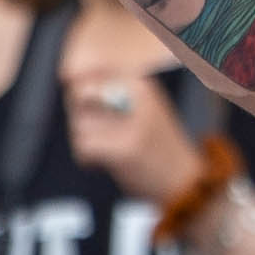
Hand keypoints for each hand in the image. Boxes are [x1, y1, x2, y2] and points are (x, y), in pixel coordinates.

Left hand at [62, 59, 194, 207]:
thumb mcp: (140, 107)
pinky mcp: (124, 150)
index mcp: (141, 82)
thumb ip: (108, 92)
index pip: (90, 73)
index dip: (83, 95)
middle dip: (80, 117)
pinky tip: (103, 164)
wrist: (185, 181)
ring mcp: (132, 123)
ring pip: (78, 124)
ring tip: (108, 151)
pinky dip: (87, 159)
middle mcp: (137, 96)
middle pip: (78, 95)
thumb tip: (68, 79)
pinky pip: (83, 147)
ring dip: (85, 142)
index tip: (97, 114)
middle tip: (100, 134)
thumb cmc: (156, 145)